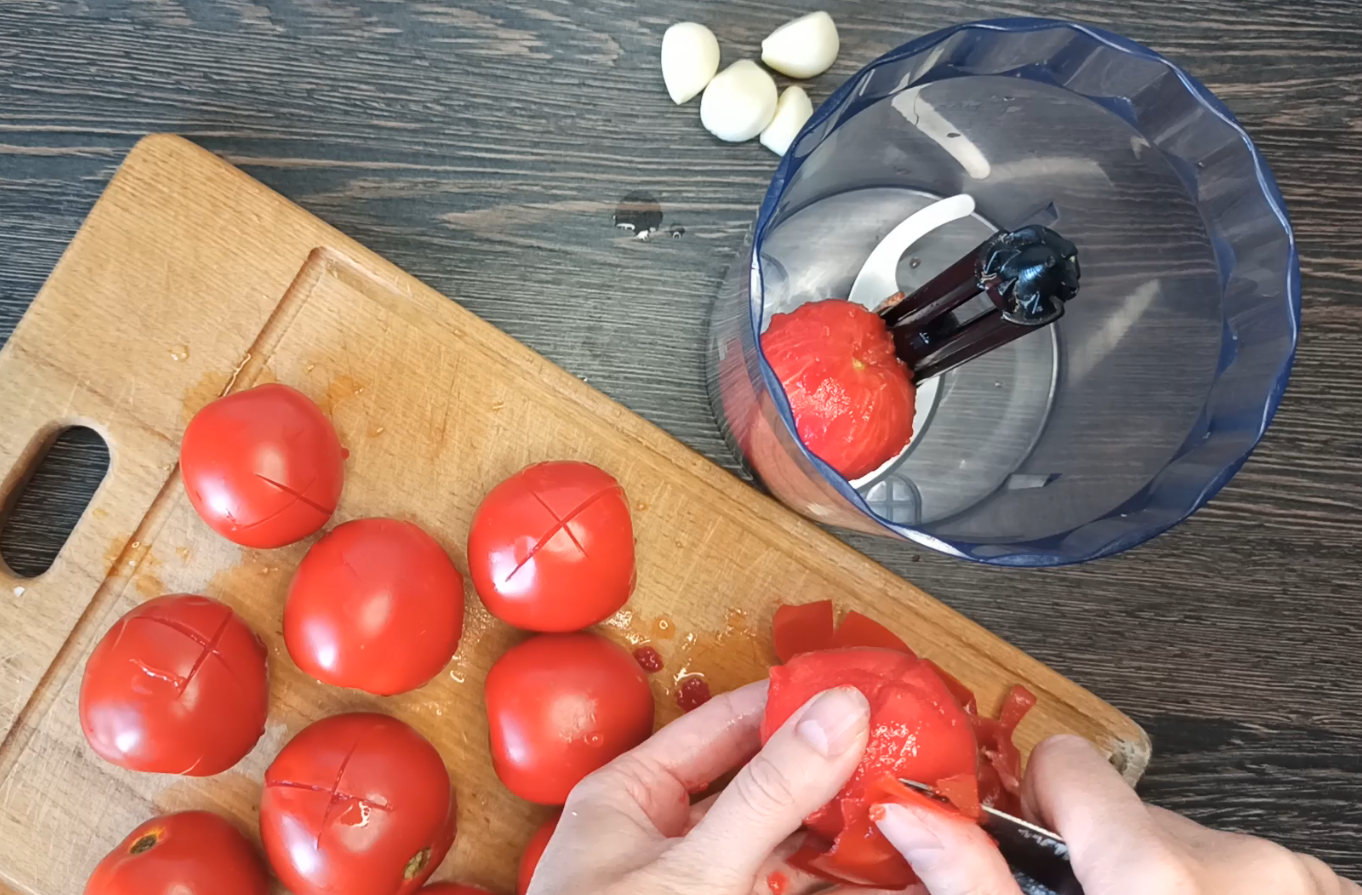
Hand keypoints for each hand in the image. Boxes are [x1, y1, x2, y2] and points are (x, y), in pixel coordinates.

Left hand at [527, 680, 886, 894]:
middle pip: (759, 784)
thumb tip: (834, 714)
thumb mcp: (694, 872)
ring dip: (837, 832)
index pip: (724, 725)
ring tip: (901, 809)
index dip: (790, 703)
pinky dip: (828, 883)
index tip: (856, 689)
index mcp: (629, 799)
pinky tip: (876, 873)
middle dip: (826, 770)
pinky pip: (786, 891)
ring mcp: (695, 889)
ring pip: (781, 844)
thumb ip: (766, 795)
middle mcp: (662, 840)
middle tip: (895, 751)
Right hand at [873, 734, 1361, 894]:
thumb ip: (979, 890)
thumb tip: (911, 816)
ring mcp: (1304, 883)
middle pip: (1131, 820)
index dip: (1038, 811)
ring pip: (1197, 853)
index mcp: (1154, 878)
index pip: (1068, 768)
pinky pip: (1256, 879)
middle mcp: (1241, 865)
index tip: (1035, 860)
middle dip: (1106, 872)